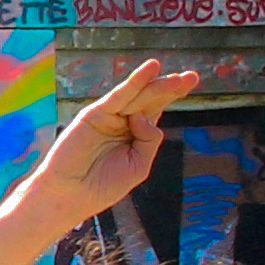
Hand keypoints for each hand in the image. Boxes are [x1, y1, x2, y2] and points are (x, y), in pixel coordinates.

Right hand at [24, 59, 200, 224]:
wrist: (71, 194)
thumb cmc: (102, 185)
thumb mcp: (138, 165)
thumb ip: (148, 140)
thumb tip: (144, 115)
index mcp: (136, 133)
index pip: (157, 108)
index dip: (173, 94)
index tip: (191, 79)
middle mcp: (124, 120)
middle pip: (152, 98)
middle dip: (172, 87)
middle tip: (193, 76)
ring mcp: (110, 116)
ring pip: (139, 96)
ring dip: (158, 84)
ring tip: (180, 78)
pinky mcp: (95, 114)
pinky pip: (119, 95)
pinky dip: (135, 82)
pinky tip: (151, 69)